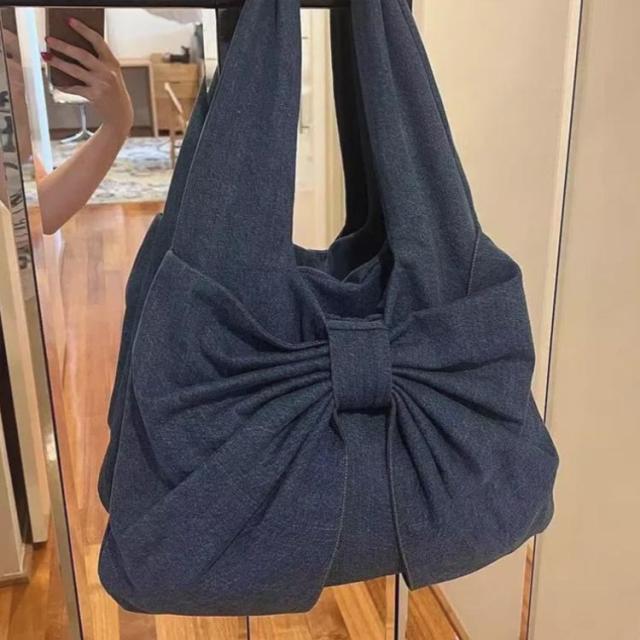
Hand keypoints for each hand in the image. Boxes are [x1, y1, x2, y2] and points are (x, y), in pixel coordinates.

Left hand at [43, 18, 133, 137]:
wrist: (121, 115)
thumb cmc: (113, 92)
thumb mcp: (111, 74)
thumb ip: (98, 62)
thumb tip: (71, 50)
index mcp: (112, 62)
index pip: (97, 41)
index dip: (83, 30)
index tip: (70, 21)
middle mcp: (108, 72)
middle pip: (82, 55)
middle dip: (63, 46)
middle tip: (49, 40)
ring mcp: (101, 84)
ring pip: (75, 70)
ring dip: (58, 63)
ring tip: (46, 57)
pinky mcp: (94, 96)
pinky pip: (74, 88)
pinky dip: (64, 86)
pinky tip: (56, 83)